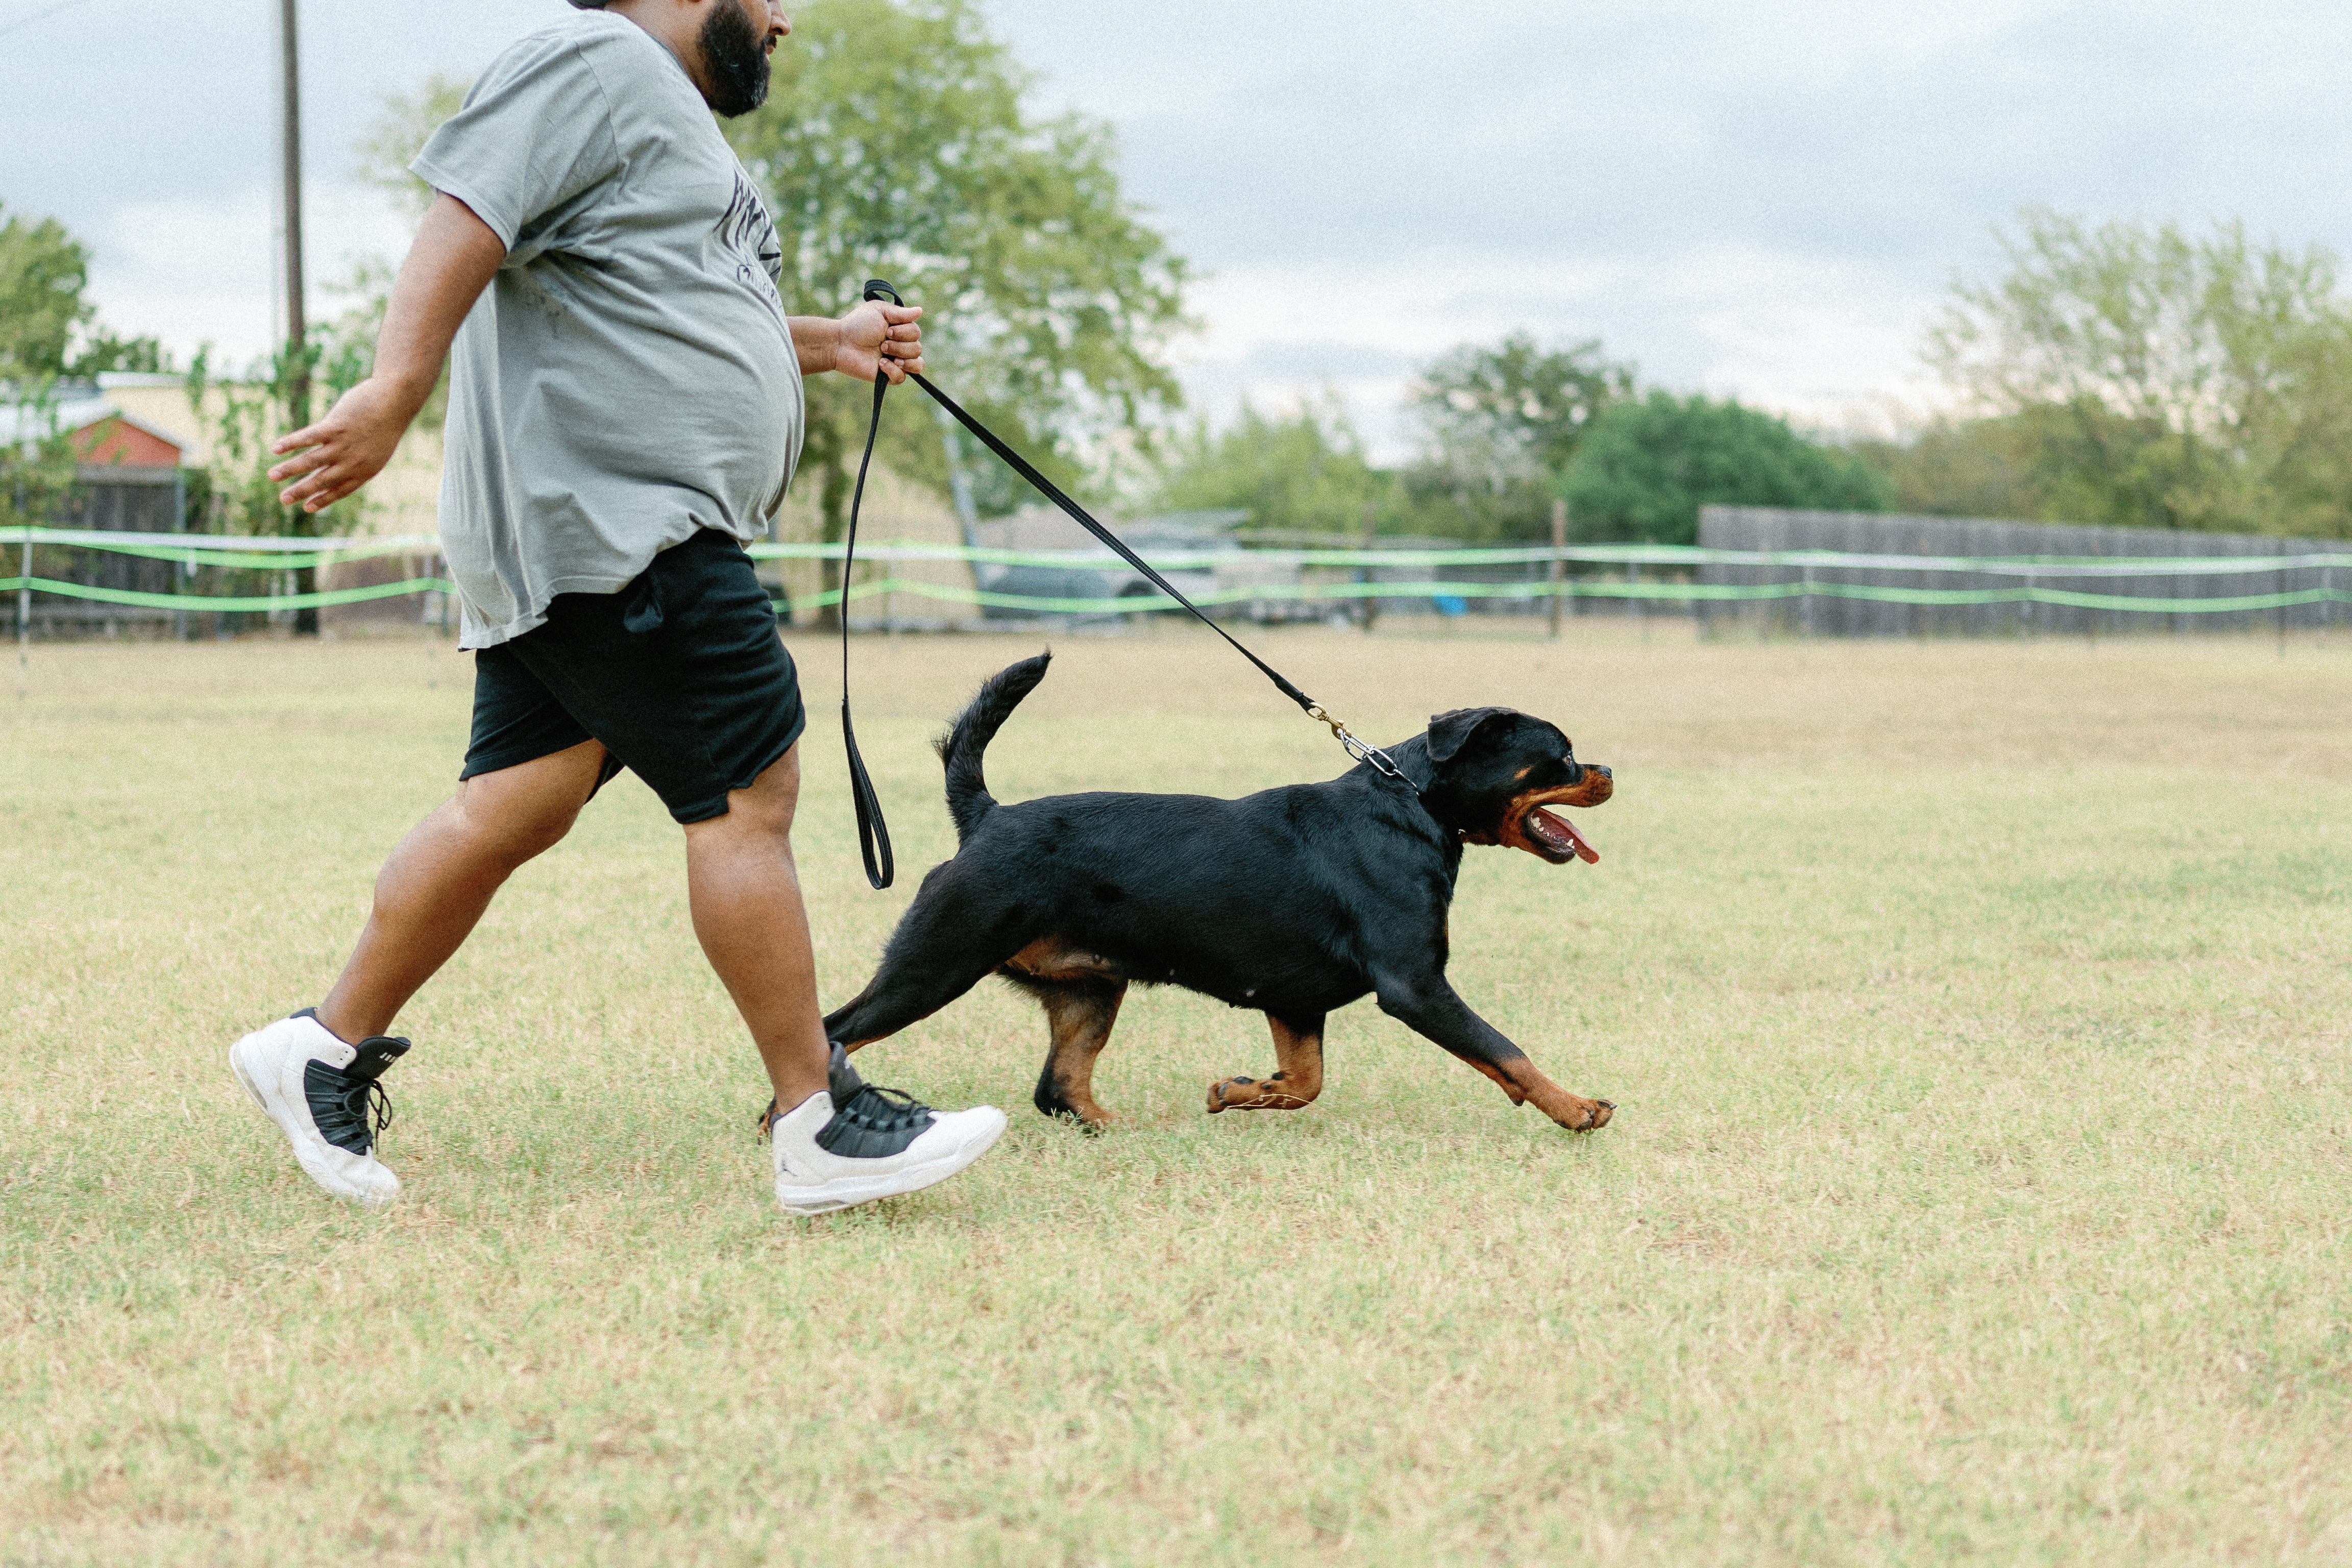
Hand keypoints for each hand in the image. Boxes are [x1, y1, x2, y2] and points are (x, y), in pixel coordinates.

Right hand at [267, 377, 420, 512]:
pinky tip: (275, 449)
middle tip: (283, 500)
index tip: (306, 508)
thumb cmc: (385, 424)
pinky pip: (308, 437)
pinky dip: (291, 443)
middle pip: (322, 480)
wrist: (396, 401)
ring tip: (272, 476)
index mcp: (365, 470)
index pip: (340, 490)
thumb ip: (358, 460)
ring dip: (289, 469)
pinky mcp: (335, 426)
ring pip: (311, 461)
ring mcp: (343, 444)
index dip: (323, 500)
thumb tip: (339, 466)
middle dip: (301, 491)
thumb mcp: (377, 450)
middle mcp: (353, 461)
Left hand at [832, 300, 924, 383]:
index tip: (887, 330)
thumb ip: (901, 313)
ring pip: (917, 365)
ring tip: (883, 352)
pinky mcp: (888, 377)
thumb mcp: (879, 311)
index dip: (904, 333)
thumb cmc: (858, 324)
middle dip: (900, 345)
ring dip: (901, 356)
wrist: (841, 343)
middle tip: (882, 342)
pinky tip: (880, 364)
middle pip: (918, 349)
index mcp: (900, 330)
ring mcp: (896, 362)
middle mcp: (901, 346)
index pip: (916, 333)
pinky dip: (893, 370)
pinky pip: (902, 378)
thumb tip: (920, 311)